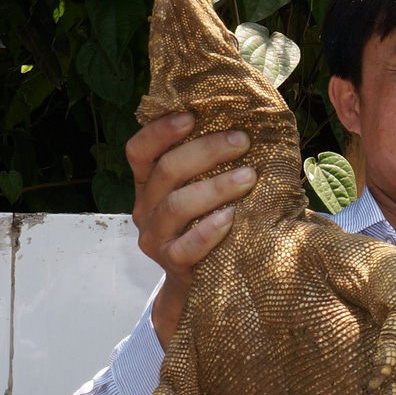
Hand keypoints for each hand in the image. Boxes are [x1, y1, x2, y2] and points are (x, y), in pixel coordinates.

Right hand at [126, 112, 256, 345]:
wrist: (204, 278)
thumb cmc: (213, 219)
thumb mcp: (204, 187)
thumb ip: (214, 161)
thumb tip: (255, 122)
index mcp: (150, 182)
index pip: (140, 151)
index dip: (160, 131)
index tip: (191, 116)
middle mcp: (146, 207)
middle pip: (166, 171)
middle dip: (206, 151)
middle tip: (242, 141)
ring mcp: (156, 237)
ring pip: (176, 206)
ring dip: (215, 187)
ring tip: (249, 177)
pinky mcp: (172, 264)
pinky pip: (186, 247)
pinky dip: (208, 231)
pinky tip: (230, 218)